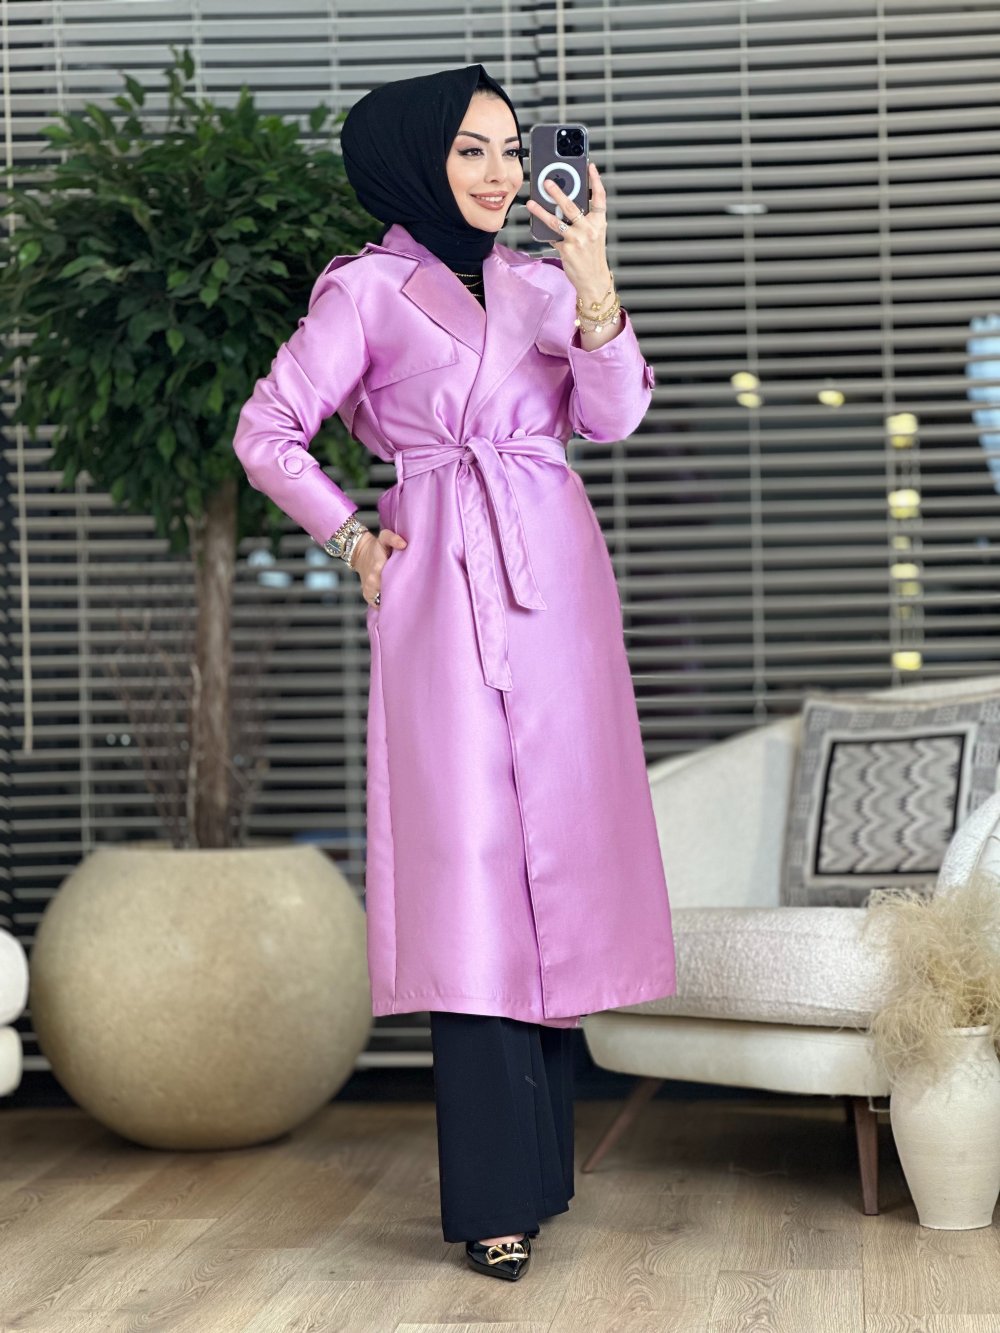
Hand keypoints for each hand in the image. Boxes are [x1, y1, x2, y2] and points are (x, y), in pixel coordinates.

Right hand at [351, 528, 405, 606]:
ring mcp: (369, 590)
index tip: (415, 583)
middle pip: (392, 593)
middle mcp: (373, 581)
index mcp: (378, 567)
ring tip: (404, 595)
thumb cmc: (377, 547)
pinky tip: (393, 599)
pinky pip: (379, 605)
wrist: (361, 554)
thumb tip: (403, 545)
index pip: (396, 581)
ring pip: (385, 601)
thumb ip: (393, 538)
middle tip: (412, 591)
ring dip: (394, 599)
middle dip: (402, 592)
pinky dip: (386, 604)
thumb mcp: (384, 537)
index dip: (406, 583)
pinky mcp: (367, 596)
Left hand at [524, 161, 611, 302]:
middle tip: (546, 182)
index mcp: (599, 223)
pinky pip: (552, 237)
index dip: (595, 181)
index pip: (599, 198)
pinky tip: (538, 226)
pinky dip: (545, 233)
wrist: (594, 280)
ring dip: (541, 211)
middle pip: (572, 206)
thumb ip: (584, 220)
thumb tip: (563, 206)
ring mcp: (577, 239)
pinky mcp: (566, 249)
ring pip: (556, 221)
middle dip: (557, 192)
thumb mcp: (594, 235)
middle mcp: (589, 229)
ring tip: (531, 203)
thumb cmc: (592, 256)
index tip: (590, 167)